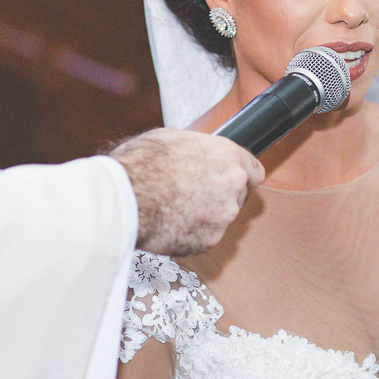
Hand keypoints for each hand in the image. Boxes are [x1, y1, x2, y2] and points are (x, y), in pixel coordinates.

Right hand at [110, 128, 263, 255]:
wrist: (123, 199)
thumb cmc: (141, 165)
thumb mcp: (170, 137)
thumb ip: (195, 147)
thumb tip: (193, 150)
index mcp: (227, 156)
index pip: (254, 171)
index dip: (240, 176)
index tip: (232, 180)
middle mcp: (232, 186)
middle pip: (238, 196)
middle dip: (219, 196)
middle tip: (192, 194)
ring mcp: (222, 217)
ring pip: (221, 218)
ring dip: (205, 216)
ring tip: (175, 208)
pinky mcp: (208, 241)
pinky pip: (204, 237)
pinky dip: (191, 234)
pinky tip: (170, 223)